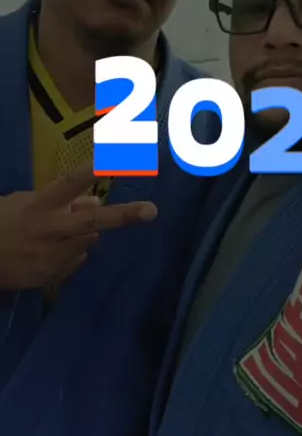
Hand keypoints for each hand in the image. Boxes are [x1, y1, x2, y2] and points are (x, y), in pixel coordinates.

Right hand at [0, 166, 156, 290]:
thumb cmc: (0, 223)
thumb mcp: (25, 202)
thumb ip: (62, 201)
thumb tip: (95, 201)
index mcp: (40, 204)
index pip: (70, 182)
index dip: (94, 170)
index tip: (116, 160)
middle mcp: (50, 229)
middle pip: (94, 221)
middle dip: (125, 216)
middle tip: (151, 211)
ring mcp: (53, 255)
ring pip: (89, 240)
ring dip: (84, 233)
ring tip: (56, 232)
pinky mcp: (52, 275)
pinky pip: (77, 259)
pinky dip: (72, 251)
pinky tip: (50, 250)